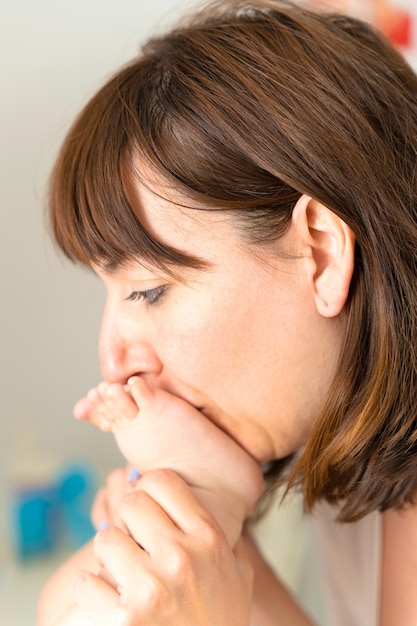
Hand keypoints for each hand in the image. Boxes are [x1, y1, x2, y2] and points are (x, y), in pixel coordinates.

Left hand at [72, 469, 253, 624]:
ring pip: (105, 538)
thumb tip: (192, 507)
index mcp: (208, 539)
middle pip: (131, 503)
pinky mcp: (124, 618)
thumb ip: (218, 540)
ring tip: (122, 576)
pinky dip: (93, 592)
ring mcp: (152, 587)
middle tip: (135, 544)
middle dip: (128, 523)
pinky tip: (110, 602)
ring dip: (109, 558)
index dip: (149, 491)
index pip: (162, 481)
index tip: (149, 511)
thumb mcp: (236, 576)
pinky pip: (87, 582)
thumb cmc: (220, 624)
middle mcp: (181, 556)